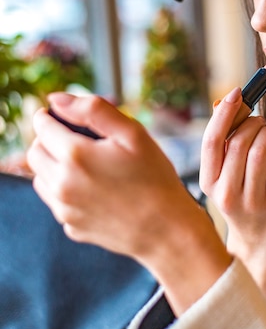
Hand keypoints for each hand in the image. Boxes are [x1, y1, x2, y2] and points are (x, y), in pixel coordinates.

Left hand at [27, 92, 231, 314]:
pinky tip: (93, 188)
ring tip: (84, 164)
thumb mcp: (132, 133)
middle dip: (48, 140)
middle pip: (34, 152)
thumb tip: (56, 99)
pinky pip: (56, 202)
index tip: (62, 116)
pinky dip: (64, 190)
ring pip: (40, 178)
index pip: (42, 126)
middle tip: (76, 139)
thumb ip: (92, 110)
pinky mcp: (71, 226)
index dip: (50, 116)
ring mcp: (64, 209)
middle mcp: (62, 184)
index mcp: (75, 155)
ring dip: (53, 165)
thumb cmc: (155, 178)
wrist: (167, 230)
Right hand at [199, 87, 265, 306]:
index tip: (237, 92)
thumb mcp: (223, 177)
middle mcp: (226, 194)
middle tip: (258, 121)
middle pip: (239, 141)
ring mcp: (252, 201)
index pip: (212, 141)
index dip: (224, 113)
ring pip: (261, 148)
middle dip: (252, 122)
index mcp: (208, 183)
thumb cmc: (240, 201)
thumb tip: (224, 102)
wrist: (258, 247)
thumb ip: (223, 143)